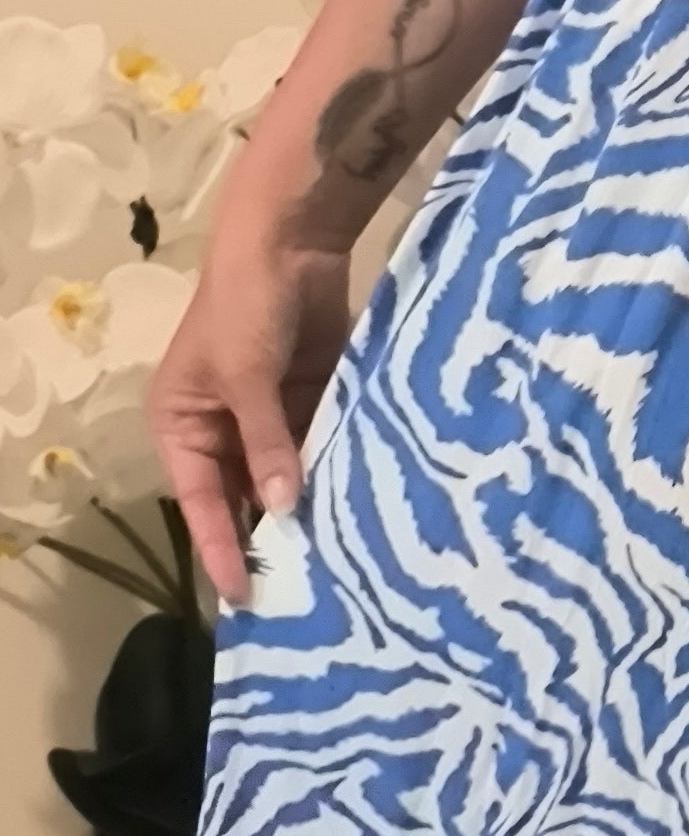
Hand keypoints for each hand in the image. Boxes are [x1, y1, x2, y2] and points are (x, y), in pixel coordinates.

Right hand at [148, 224, 352, 607]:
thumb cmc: (246, 306)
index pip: (201, 501)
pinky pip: (319, 447)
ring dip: (310, 507)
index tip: (244, 598)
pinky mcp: (310, 398)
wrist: (290, 237)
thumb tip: (286, 509)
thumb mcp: (247, 377)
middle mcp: (221, 426)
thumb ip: (268, 443)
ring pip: (287, 475)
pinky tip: (360, 509)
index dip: (222, 548)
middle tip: (304, 595)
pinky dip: (334, 472)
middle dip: (271, 535)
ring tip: (339, 564)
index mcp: (182, 423)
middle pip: (245, 495)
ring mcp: (269, 414)